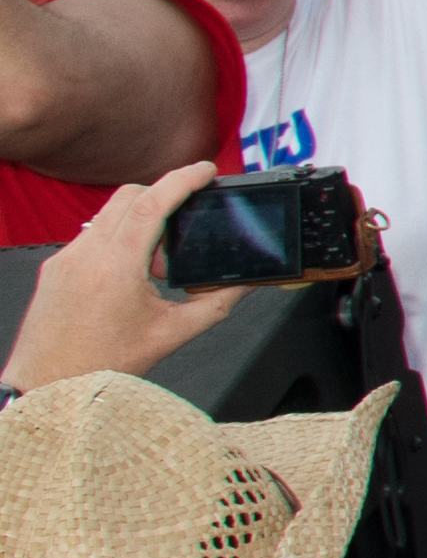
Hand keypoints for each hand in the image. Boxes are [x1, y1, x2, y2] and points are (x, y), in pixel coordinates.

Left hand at [9, 174, 249, 393]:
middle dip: (162, 195)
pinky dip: (117, 239)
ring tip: (157, 263)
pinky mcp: (54, 269)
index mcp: (116, 267)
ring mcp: (65, 260)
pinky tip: (130, 274)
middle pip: (128, 197)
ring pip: (107, 215)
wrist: (48, 387)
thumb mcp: (172, 334)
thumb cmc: (101, 366)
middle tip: (188, 216)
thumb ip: (217, 304)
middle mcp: (85, 255)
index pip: (151, 204)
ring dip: (139, 221)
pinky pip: (90, 236)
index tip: (206, 170)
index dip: (182, 180)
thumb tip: (248, 284)